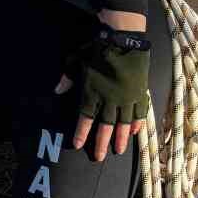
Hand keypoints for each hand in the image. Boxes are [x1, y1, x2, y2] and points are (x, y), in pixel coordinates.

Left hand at [58, 25, 150, 161]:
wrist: (123, 40)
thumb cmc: (96, 49)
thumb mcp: (75, 61)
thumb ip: (67, 78)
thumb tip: (56, 90)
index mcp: (92, 93)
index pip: (85, 119)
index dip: (81, 133)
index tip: (78, 145)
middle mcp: (110, 100)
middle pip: (105, 126)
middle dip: (101, 143)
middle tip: (99, 158)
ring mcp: (126, 98)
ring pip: (123, 124)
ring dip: (120, 138)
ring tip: (118, 150)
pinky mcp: (140, 93)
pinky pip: (139, 112)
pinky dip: (137, 123)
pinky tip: (135, 133)